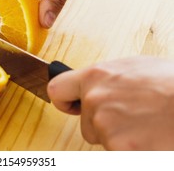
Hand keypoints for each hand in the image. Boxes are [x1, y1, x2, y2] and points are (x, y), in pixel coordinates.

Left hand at [47, 56, 173, 149]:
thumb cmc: (170, 83)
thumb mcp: (134, 67)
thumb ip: (107, 78)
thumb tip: (98, 85)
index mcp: (95, 77)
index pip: (57, 90)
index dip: (64, 101)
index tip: (70, 106)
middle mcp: (94, 100)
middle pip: (86, 122)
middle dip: (103, 124)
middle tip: (132, 117)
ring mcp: (105, 125)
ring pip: (103, 138)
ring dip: (119, 136)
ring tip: (145, 124)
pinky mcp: (118, 148)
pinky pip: (116, 152)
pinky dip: (130, 149)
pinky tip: (147, 138)